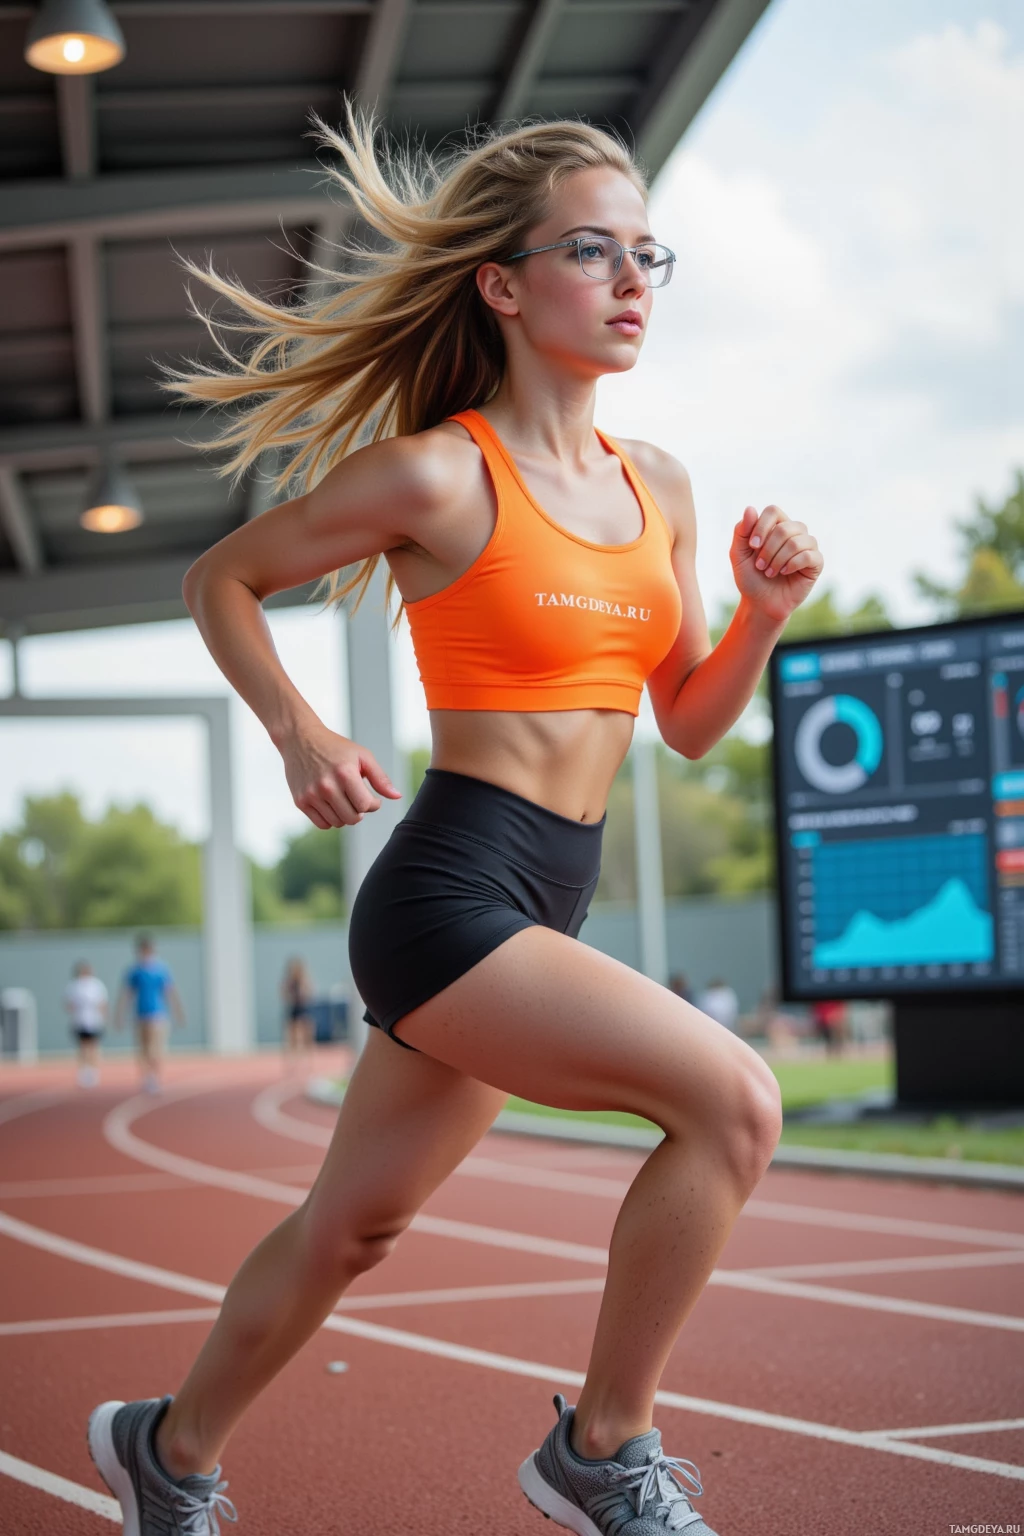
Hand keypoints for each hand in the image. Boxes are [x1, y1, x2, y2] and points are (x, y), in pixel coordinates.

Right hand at [280, 722, 401, 828]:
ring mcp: (311, 795)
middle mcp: (326, 786)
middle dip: (360, 812)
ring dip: (345, 815)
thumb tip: (397, 796)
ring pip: (338, 823)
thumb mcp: (362, 755)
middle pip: (353, 818)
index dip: (373, 805)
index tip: (372, 799)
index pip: (365, 805)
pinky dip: (331, 819)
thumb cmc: (335, 747)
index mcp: (345, 773)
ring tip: (344, 800)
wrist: (300, 739)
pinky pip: (322, 824)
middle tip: (358, 799)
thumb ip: (380, 778)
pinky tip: (332, 805)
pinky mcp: (300, 801)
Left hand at [730, 504, 822, 623]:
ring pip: (796, 541)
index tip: (752, 546)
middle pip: (784, 527)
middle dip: (768, 549)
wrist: (760, 604)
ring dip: (778, 559)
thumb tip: (750, 508)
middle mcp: (794, 532)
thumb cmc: (750, 578)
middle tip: (760, 566)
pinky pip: (809, 555)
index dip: (761, 526)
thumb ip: (741, 531)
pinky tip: (784, 572)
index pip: (773, 511)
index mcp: (776, 526)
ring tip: (770, 572)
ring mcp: (807, 546)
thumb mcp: (738, 554)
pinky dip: (792, 564)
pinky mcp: (816, 562)